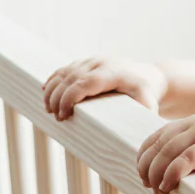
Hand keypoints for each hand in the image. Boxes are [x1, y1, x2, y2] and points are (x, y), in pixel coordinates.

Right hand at [43, 58, 166, 119]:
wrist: (149, 75)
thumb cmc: (147, 93)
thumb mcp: (149, 102)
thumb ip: (143, 114)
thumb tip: (136, 133)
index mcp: (114, 72)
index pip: (85, 82)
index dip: (69, 98)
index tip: (63, 116)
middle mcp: (102, 62)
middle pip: (71, 78)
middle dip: (57, 98)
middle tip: (56, 117)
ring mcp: (93, 60)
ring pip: (65, 72)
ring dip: (52, 90)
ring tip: (49, 109)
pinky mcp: (88, 61)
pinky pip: (66, 68)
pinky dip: (54, 79)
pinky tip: (45, 91)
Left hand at [137, 114, 194, 193]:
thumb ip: (193, 155)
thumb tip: (164, 177)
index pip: (157, 136)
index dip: (144, 157)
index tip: (142, 176)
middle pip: (158, 144)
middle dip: (146, 167)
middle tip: (146, 186)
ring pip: (167, 151)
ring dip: (155, 174)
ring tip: (157, 191)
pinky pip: (184, 159)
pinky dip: (171, 174)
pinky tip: (168, 186)